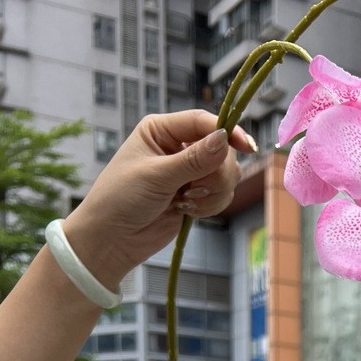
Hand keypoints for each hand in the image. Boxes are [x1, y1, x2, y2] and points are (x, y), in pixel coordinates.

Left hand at [61, 111, 255, 290]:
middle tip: (194, 190)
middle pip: (222, 151)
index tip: (246, 147)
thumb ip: (194, 160)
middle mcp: (178, 147)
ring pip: (227, 175)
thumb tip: (224, 140)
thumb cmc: (121, 199)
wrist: (114, 238)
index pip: (203, 122)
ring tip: (185, 203)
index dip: (227, 132)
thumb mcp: (156, 176)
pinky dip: (211, 205)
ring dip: (213, 193)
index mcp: (162, 130)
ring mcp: (190, 172)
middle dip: (215, 175)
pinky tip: (188, 211)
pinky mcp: (197, 194)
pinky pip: (223, 194)